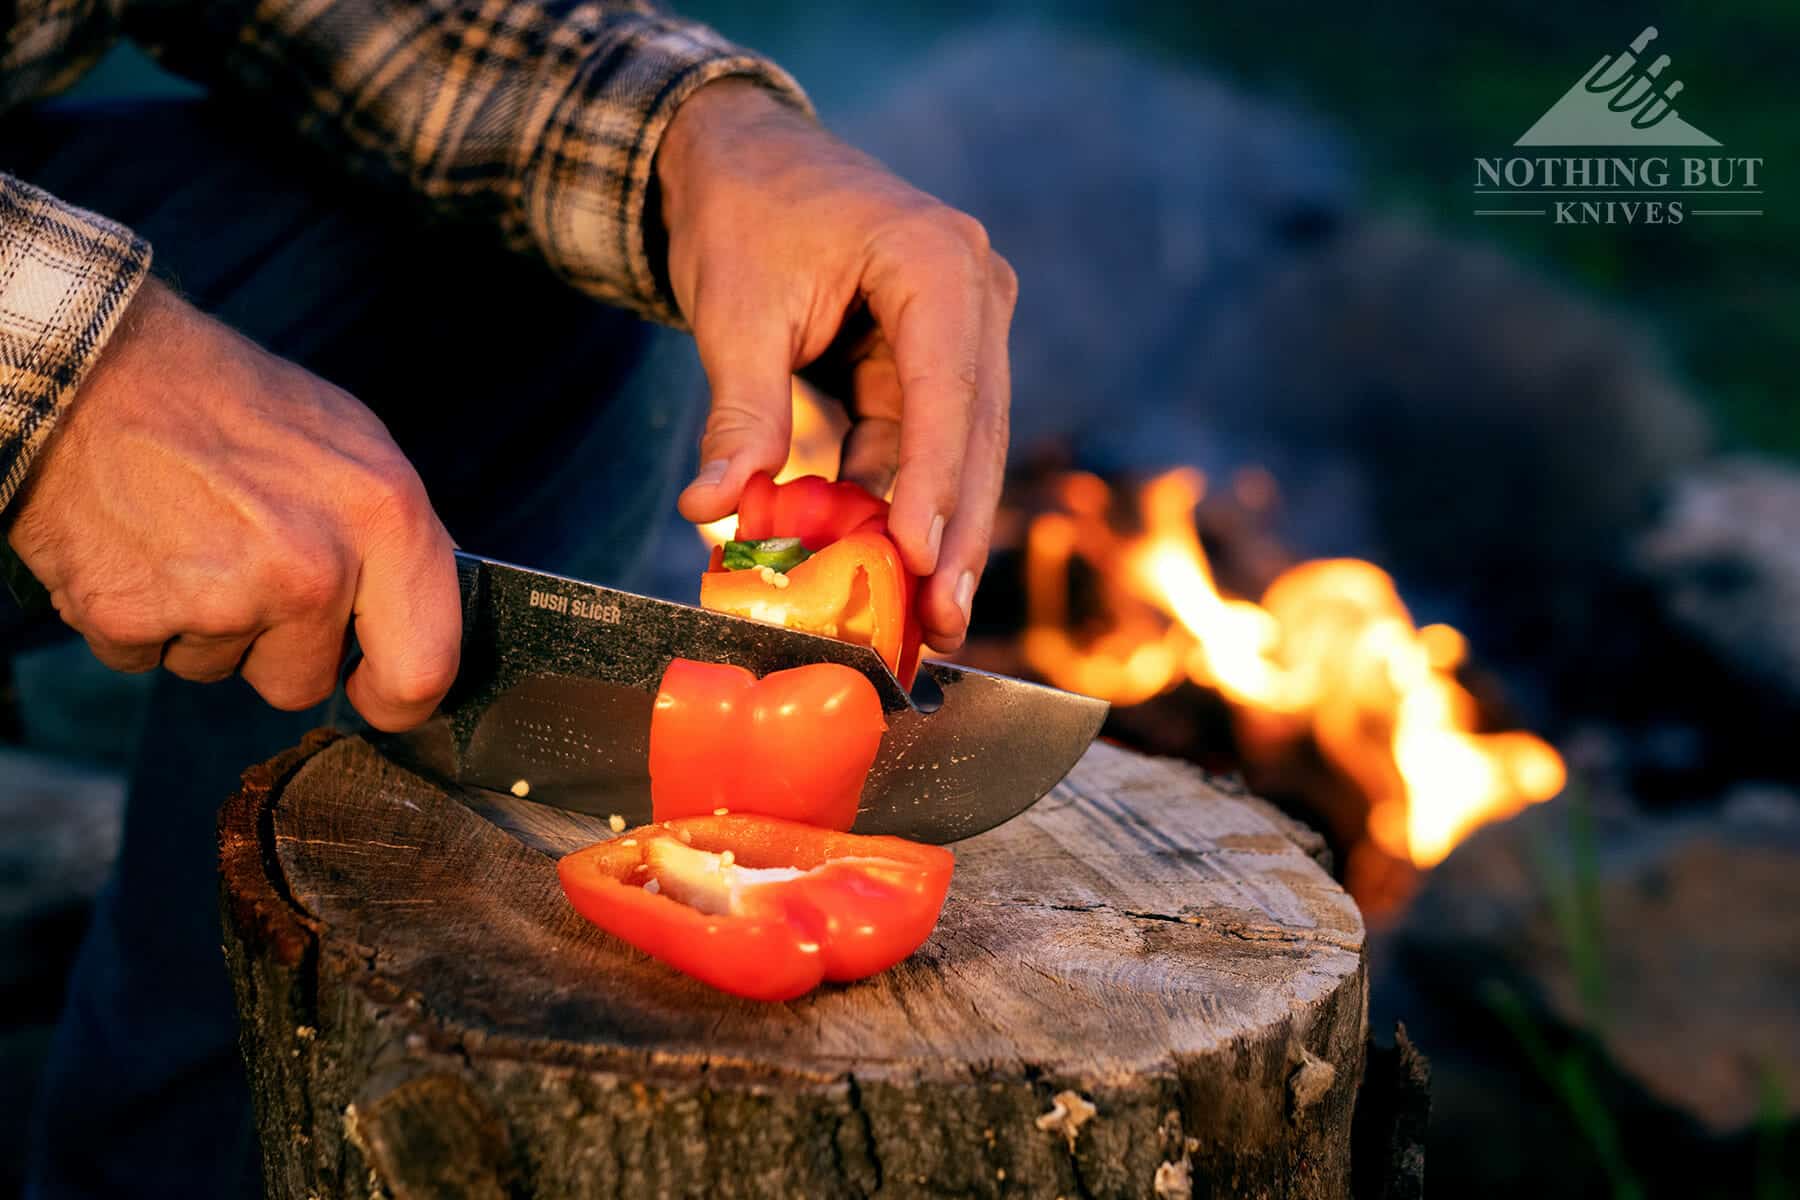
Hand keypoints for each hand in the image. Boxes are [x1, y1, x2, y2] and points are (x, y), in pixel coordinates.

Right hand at [6, 279, 459, 729]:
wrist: (90, 370)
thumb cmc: (229, 403)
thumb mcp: (354, 445)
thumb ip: (396, 540)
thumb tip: (421, 615)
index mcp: (384, 520)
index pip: (426, 668)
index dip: (400, 699)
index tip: (377, 694)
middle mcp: (312, 569)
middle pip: (305, 683)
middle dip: (278, 649)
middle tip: (249, 570)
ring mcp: (221, 600)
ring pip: (223, 670)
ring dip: (206, 626)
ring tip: (189, 538)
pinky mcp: (132, 617)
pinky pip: (148, 659)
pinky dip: (140, 619)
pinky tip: (141, 550)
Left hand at [660, 80, 1015, 651]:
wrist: (744, 159)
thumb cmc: (744, 216)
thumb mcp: (736, 314)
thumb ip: (739, 415)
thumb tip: (710, 511)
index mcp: (935, 261)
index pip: (948, 390)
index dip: (935, 483)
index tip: (918, 559)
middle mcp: (973, 290)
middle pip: (975, 430)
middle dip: (957, 531)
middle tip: (941, 622)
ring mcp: (964, 325)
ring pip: (962, 447)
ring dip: (941, 529)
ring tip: (930, 618)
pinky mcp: (933, 359)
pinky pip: (926, 441)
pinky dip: (905, 500)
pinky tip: (893, 565)